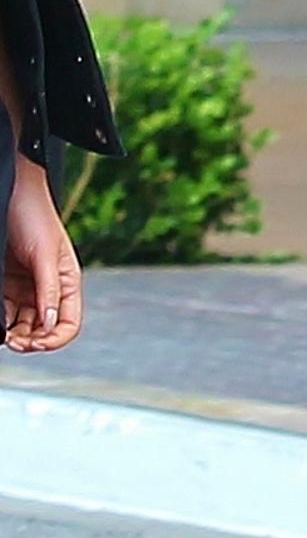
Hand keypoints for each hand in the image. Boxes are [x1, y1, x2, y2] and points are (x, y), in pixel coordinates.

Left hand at [4, 158, 82, 351]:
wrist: (10, 193)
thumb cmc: (33, 217)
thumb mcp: (44, 255)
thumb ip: (49, 289)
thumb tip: (51, 324)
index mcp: (67, 283)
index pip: (69, 324)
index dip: (54, 340)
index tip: (34, 343)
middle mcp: (48, 290)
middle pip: (45, 330)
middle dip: (31, 341)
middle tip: (12, 342)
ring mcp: (27, 289)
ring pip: (23, 325)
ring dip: (14, 334)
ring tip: (2, 334)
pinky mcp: (6, 285)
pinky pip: (5, 312)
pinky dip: (1, 321)